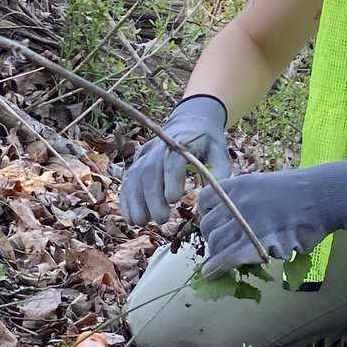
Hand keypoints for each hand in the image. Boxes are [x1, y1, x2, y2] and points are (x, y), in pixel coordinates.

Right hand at [120, 95, 230, 225]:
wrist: (189, 123)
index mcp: (183, 141)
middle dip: (153, 197)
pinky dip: (127, 200)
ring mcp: (146, 154)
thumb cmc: (207, 143)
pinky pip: (128, 181)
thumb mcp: (220, 153)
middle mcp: (159, 147)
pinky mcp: (137, 163)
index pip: (173, 159)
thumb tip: (211, 197)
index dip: (171, 178)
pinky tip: (131, 218)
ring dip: (136, 201)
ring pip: (136, 176)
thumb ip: (219, 172)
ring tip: (142, 223)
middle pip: (151, 170)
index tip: (174, 200)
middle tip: (162, 219)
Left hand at [197, 160, 346, 279]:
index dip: (208, 215)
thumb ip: (245, 199)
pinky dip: (216, 268)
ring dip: (217, 255)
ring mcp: (244, 222)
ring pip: (216, 244)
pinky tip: (212, 273)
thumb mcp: (264, 184)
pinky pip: (226, 258)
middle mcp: (236, 202)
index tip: (215, 225)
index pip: (205, 200)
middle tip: (221, 248)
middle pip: (209, 226)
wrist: (321, 198)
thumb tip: (231, 219)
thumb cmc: (300, 192)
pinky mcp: (252, 243)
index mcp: (237, 185)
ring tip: (222, 262)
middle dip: (212, 239)